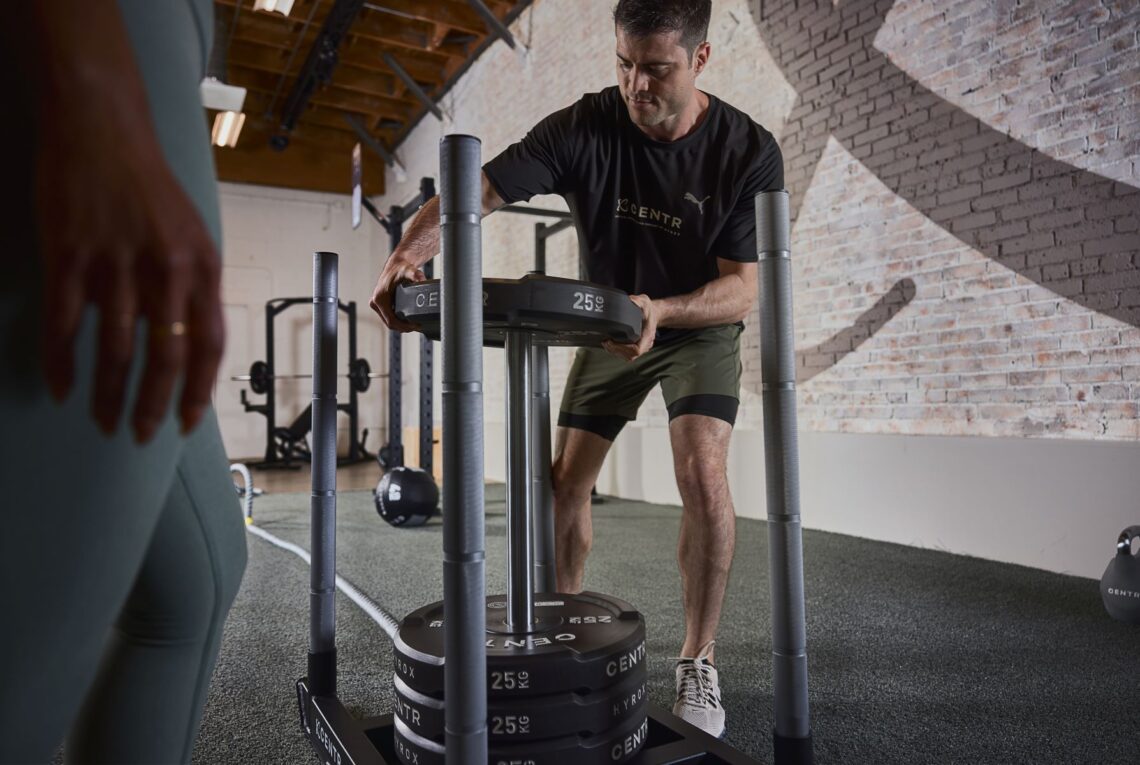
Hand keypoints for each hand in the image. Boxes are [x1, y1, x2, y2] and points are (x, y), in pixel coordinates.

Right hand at [36, 83, 222, 443]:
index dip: (198, 390)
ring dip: (110, 394)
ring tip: (104, 421)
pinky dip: (61, 361)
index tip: (185, 422)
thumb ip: (194, 285)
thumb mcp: (192, 233)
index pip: (209, 344)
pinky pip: (66, 324)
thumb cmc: (147, 184)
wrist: (101, 127)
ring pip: (117, 350)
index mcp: (202, 267)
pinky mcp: (70, 256)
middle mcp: (167, 271)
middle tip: (140, 435)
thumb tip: (192, 340)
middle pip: (166, 358)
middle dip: (154, 405)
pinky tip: (59, 387)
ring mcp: (117, 265)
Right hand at [369, 254, 427, 331]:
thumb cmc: (402, 268)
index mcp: (380, 298)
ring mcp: (376, 304)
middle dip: (404, 328)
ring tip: (415, 325)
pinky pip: (389, 317)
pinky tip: (409, 320)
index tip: (416, 326)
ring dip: (401, 325)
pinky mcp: (380, 305)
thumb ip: (416, 275)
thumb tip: (422, 280)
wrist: (397, 264)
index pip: (391, 321)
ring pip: (389, 321)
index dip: (404, 326)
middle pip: (390, 323)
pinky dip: (398, 320)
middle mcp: (375, 302)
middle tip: (418, 327)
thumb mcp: (410, 271)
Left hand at [602, 294, 656, 360]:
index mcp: (648, 336)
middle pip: (631, 355)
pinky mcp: (637, 348)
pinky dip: (618, 351)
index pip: (636, 349)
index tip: (611, 341)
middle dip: (616, 350)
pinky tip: (611, 345)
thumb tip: (629, 300)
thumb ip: (637, 301)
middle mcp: (646, 344)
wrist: (654, 314)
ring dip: (616, 352)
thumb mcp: (644, 301)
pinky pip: (628, 355)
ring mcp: (642, 347)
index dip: (623, 348)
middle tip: (605, 342)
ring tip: (606, 344)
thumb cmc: (648, 310)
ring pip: (628, 357)